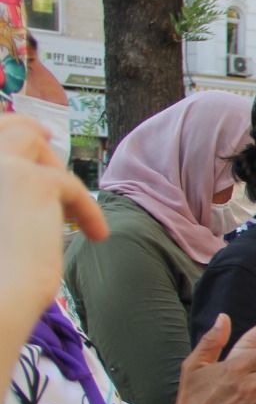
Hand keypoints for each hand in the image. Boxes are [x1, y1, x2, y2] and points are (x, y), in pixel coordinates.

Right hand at [0, 115, 107, 322]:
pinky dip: (85, 207)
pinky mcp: (27, 178)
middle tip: (52, 147)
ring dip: (53, 167)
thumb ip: (12, 196)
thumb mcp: (5, 221)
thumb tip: (34, 177)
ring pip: (31, 140)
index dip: (10, 127)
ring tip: (70, 208)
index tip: (38, 134)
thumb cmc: (1, 275)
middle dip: (33, 136)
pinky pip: (67, 182)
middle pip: (8, 128)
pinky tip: (97, 234)